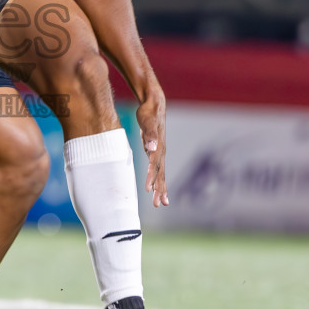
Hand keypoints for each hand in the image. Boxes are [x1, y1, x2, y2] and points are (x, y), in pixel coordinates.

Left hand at [136, 91, 168, 207]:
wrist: (155, 103)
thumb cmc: (149, 111)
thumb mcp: (147, 120)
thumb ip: (149, 134)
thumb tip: (151, 148)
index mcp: (159, 146)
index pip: (155, 166)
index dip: (152, 178)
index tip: (149, 191)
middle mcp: (161, 151)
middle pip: (161, 173)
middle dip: (160, 190)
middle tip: (159, 205)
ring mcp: (159, 152)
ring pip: (160, 174)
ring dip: (160, 188)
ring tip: (161, 202)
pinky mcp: (155, 151)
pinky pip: (157, 169)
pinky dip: (156, 180)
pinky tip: (154, 188)